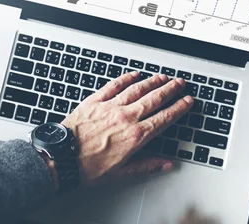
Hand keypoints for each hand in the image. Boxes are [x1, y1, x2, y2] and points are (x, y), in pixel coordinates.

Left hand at [62, 71, 192, 184]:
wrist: (61, 158)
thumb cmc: (88, 167)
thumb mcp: (122, 172)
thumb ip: (147, 165)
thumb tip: (165, 164)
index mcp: (135, 136)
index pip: (164, 118)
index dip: (178, 108)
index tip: (187, 101)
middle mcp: (126, 118)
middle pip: (154, 99)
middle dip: (170, 89)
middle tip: (179, 83)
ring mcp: (110, 107)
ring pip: (137, 89)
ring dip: (152, 81)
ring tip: (162, 77)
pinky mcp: (95, 101)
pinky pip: (114, 85)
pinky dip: (126, 78)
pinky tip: (134, 74)